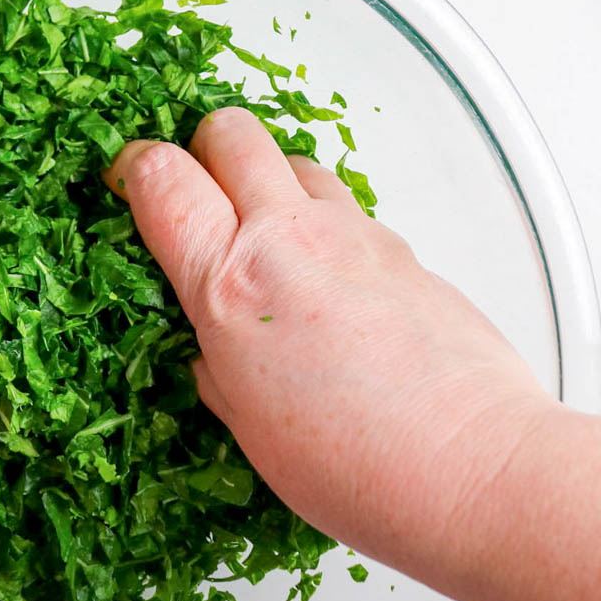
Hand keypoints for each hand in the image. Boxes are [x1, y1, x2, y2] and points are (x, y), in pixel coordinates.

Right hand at [107, 108, 556, 593]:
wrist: (473, 468)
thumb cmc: (364, 467)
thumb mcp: (249, 428)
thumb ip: (218, 364)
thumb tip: (210, 347)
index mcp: (230, 286)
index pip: (162, 178)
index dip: (134, 170)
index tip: (127, 184)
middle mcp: (291, 241)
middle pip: (231, 132)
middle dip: (203, 147)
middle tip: (196, 192)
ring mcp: (354, 237)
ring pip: (293, 160)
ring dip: (269, 182)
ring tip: (265, 238)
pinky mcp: (403, 250)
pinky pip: (347, 209)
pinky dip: (324, 225)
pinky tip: (327, 283)